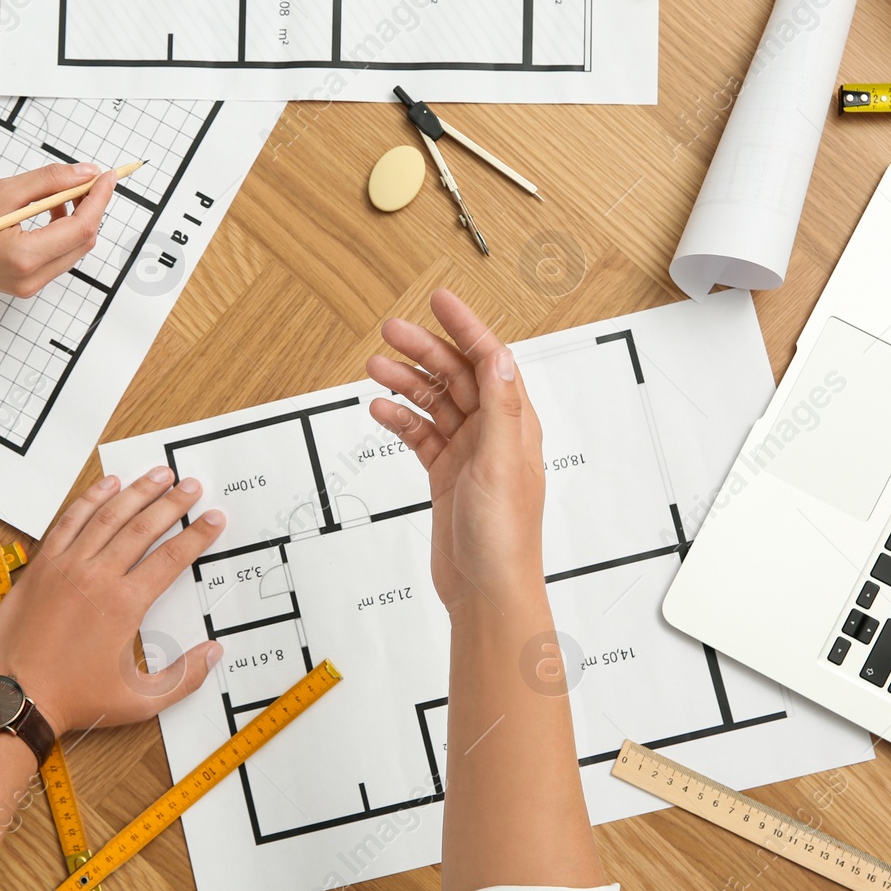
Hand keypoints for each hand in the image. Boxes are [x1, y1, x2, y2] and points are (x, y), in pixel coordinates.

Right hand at [0, 161, 115, 328]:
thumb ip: (47, 182)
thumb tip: (85, 174)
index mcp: (26, 257)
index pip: (81, 227)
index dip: (99, 198)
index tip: (108, 175)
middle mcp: (31, 279)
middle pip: (82, 242)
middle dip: (91, 209)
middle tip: (88, 178)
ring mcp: (27, 285)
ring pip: (71, 251)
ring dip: (75, 220)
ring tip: (60, 192)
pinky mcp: (21, 283)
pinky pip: (54, 257)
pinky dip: (59, 233)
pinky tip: (45, 210)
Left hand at [0, 468, 226, 731]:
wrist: (17, 698)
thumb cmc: (76, 700)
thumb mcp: (140, 700)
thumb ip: (183, 677)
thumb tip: (214, 653)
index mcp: (125, 604)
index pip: (171, 558)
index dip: (197, 535)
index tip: (214, 518)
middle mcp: (97, 577)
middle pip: (143, 527)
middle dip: (172, 502)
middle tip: (192, 484)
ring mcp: (66, 567)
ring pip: (107, 517)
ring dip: (136, 492)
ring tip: (158, 474)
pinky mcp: (41, 567)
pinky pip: (68, 522)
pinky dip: (88, 500)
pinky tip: (107, 485)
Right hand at [366, 290, 545, 616]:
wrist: (487, 589)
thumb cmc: (503, 536)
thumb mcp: (501, 461)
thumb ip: (499, 406)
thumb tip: (501, 356)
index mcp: (515, 424)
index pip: (490, 361)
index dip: (465, 327)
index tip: (440, 300)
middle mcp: (493, 434)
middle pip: (457, 376)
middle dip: (424, 350)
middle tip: (390, 331)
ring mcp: (468, 454)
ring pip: (434, 403)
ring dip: (406, 382)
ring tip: (375, 367)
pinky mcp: (446, 475)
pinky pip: (420, 435)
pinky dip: (401, 419)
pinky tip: (382, 409)